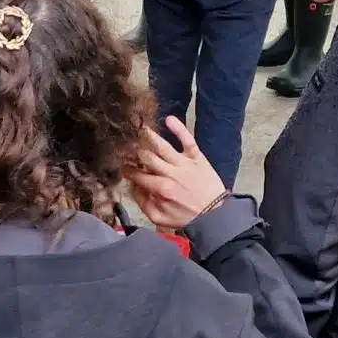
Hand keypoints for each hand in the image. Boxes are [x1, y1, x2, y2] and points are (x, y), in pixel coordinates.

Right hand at [132, 116, 227, 230]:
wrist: (215, 215)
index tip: (123, 166)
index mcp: (160, 189)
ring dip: (149, 135)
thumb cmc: (188, 216)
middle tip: (127, 145)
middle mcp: (170, 174)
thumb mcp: (161, 218)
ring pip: (162, 146)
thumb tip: (133, 188)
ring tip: (139, 127)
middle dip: (134, 150)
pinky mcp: (197, 158)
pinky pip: (187, 140)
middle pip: (146, 157)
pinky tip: (169, 119)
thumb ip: (143, 203)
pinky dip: (179, 129)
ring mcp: (184, 164)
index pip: (137, 174)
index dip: (127, 169)